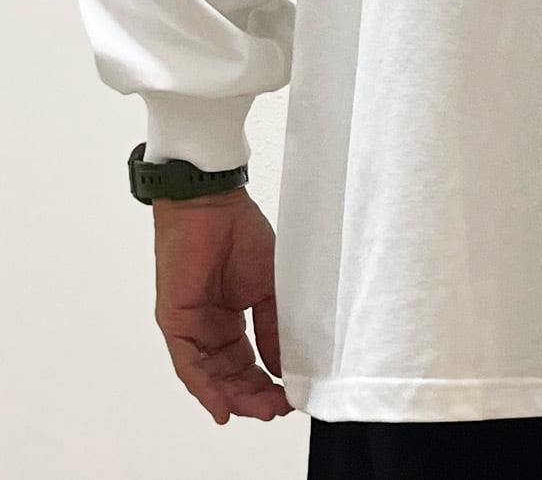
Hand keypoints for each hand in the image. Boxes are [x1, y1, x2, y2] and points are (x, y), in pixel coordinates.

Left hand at [152, 186, 292, 423]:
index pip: (248, 362)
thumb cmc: (241, 234)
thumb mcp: (269, 287)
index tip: (291, 396)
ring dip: (234, 397)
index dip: (268, 382)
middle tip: (278, 409)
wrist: (213, 205)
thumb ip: (273, 326)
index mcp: (232, 317)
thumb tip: (286, 366)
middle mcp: (209, 328)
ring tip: (260, 410)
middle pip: (229, 375)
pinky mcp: (175, 323)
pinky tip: (223, 407)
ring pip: (209, 376)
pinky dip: (205, 389)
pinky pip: (188, 365)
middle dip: (253, 395)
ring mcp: (190, 327)